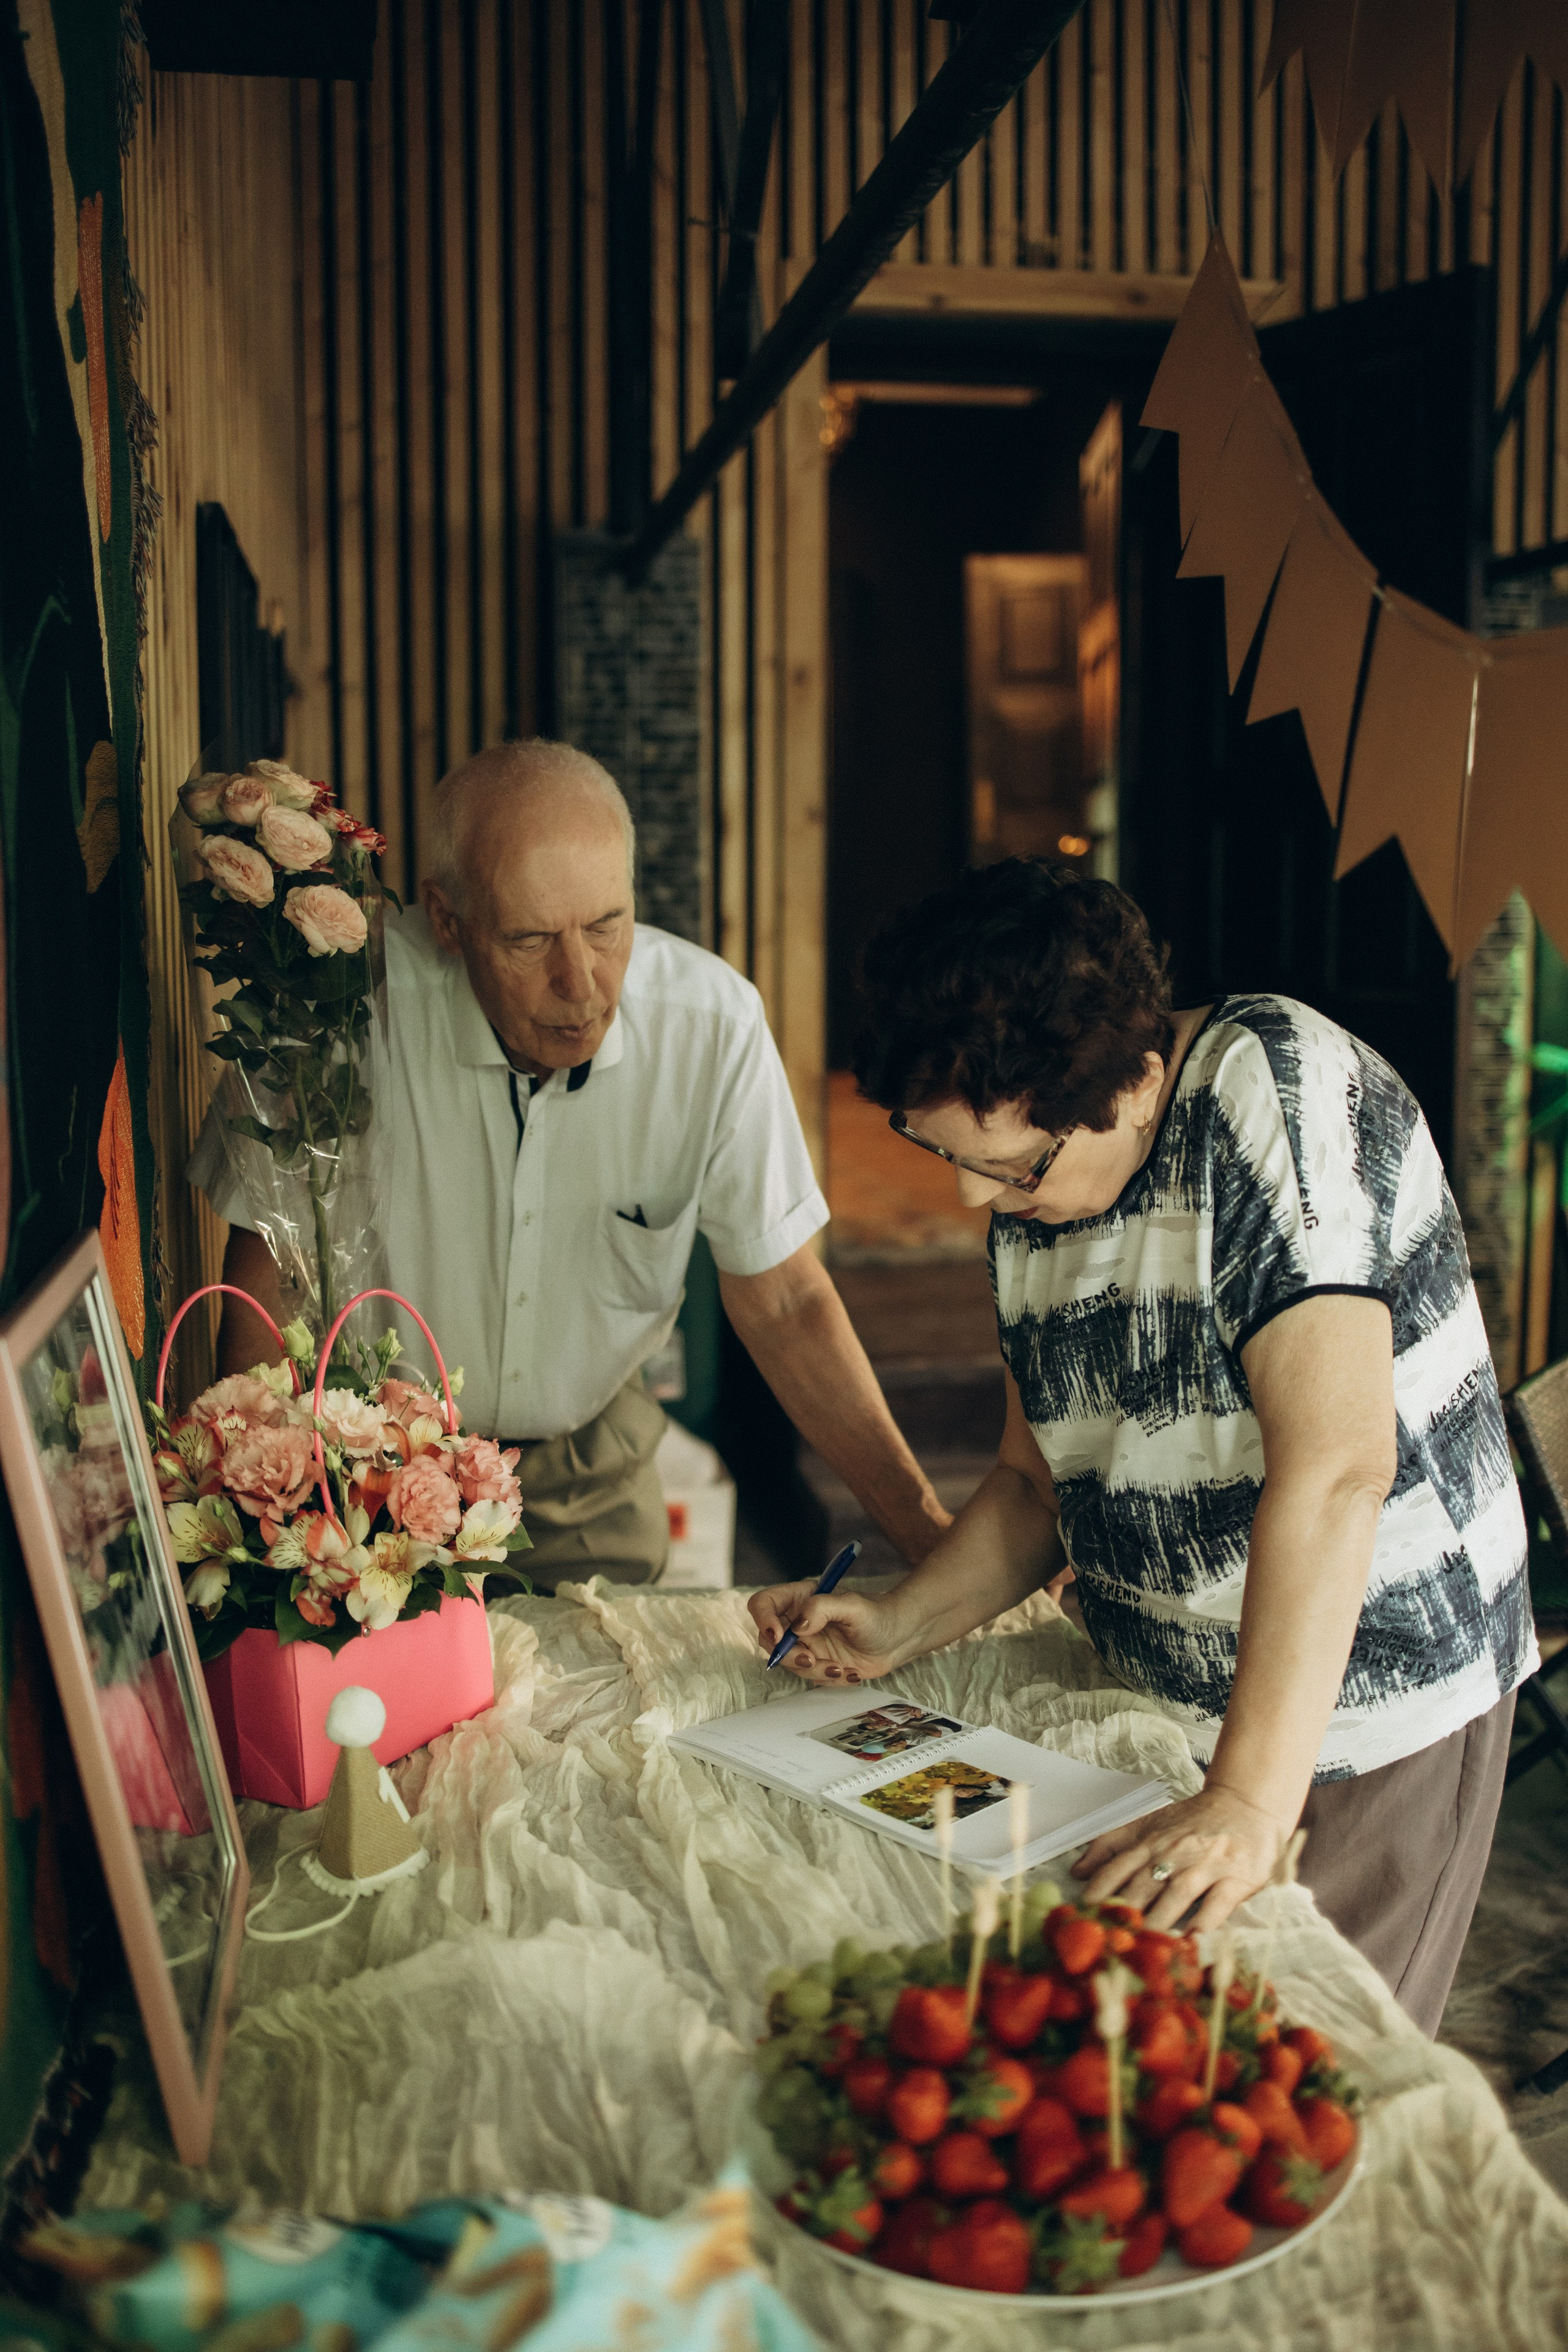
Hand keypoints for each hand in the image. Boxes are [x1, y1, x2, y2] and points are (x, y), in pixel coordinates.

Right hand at [745, 1581, 907, 1683]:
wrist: (899, 1638)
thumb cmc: (878, 1614)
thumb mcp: (853, 1606)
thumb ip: (822, 1608)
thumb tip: (797, 1625)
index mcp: (800, 1598)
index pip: (763, 1604)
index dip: (763, 1619)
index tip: (778, 1636)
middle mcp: (798, 1621)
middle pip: (769, 1640)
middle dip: (788, 1655)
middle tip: (811, 1660)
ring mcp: (807, 1644)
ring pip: (789, 1663)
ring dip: (814, 1671)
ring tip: (842, 1668)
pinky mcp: (817, 1663)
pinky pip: (810, 1678)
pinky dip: (829, 1679)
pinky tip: (850, 1672)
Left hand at [1071, 1783, 1293, 1932]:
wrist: (1245, 1805)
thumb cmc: (1193, 1821)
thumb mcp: (1149, 1823)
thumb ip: (1112, 1844)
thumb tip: (1077, 1870)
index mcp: (1152, 1841)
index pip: (1118, 1867)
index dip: (1100, 1890)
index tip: (1084, 1913)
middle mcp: (1176, 1853)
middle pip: (1145, 1884)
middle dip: (1126, 1911)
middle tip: (1111, 1938)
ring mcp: (1207, 1865)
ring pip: (1178, 1893)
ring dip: (1160, 1919)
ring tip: (1146, 1945)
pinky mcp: (1237, 1877)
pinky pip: (1219, 1902)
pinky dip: (1205, 1920)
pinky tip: (1192, 1938)